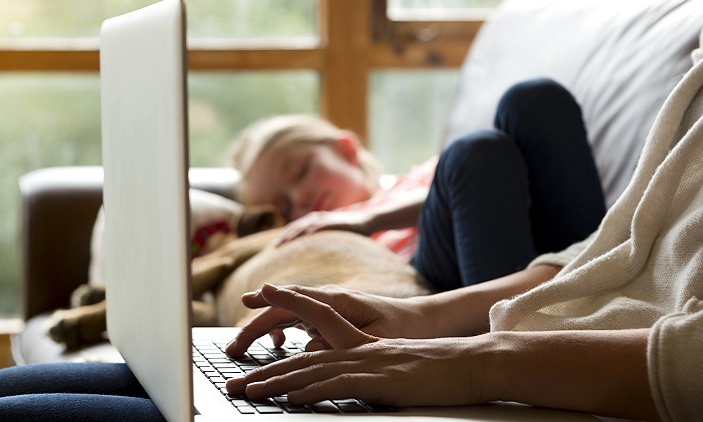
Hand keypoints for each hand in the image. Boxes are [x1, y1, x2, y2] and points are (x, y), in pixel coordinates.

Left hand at [224, 284, 490, 406]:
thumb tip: (336, 379)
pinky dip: (311, 391)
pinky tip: (290, 398)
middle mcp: (357, 348)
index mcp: (359, 341)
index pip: (312, 322)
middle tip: (232, 383)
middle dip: (263, 372)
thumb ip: (363, 368)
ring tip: (250, 392)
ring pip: (311, 370)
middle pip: (300, 357)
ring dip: (276, 383)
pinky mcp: (380, 380)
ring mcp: (367, 362)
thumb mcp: (392, 365)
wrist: (470, 362)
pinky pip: (337, 385)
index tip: (252, 305)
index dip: (282, 312)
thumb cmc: (434, 368)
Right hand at [224, 284, 430, 356]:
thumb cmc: (405, 328)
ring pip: (286, 314)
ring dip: (263, 329)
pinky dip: (282, 329)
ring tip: (242, 349)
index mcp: (339, 301)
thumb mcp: (378, 340)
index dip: (270, 300)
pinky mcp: (330, 317)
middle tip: (233, 348)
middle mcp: (329, 300)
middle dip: (254, 325)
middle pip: (283, 308)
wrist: (424, 320)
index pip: (296, 299)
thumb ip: (343, 343)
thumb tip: (308, 349)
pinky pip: (298, 320)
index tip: (247, 300)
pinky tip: (279, 344)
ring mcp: (328, 307)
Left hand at [275, 211, 371, 245]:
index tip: (274, 247)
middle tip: (275, 247)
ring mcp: (326, 218)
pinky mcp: (336, 221)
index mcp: (313, 222)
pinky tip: (308, 234)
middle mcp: (317, 218)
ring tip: (286, 241)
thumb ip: (319, 245)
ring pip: (306, 224)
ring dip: (296, 232)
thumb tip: (309, 261)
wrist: (367, 222)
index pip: (294, 229)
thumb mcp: (330, 239)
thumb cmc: (348, 233)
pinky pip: (323, 224)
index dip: (284, 237)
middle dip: (285, 236)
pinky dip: (314, 228)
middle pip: (296, 226)